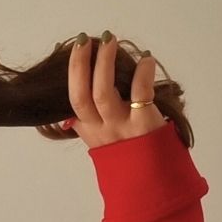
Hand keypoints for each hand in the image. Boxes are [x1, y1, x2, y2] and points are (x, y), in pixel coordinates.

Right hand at [62, 32, 167, 148]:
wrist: (150, 182)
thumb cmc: (127, 155)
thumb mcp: (100, 140)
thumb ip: (87, 121)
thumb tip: (73, 98)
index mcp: (90, 130)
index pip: (72, 101)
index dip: (71, 73)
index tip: (75, 48)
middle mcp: (102, 129)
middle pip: (81, 96)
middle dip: (79, 65)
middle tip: (86, 39)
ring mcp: (121, 127)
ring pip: (103, 93)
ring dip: (105, 63)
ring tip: (110, 40)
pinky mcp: (144, 125)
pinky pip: (141, 94)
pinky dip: (143, 72)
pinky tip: (147, 59)